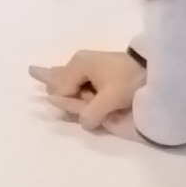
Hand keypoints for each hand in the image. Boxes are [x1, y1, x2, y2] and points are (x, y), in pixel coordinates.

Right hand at [30, 49, 148, 134]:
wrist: (151, 66)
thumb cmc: (129, 80)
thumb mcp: (110, 99)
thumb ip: (92, 113)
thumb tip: (83, 123)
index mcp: (77, 66)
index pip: (61, 92)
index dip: (71, 104)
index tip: (88, 105)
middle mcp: (76, 63)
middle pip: (57, 81)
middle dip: (56, 88)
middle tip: (41, 77)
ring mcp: (84, 65)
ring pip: (63, 77)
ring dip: (60, 85)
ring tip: (34, 72)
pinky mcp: (93, 69)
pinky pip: (72, 77)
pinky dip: (67, 81)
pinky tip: (51, 73)